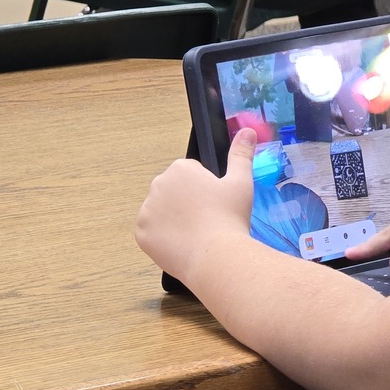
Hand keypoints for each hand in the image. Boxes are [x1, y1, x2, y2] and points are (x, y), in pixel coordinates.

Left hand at [134, 127, 256, 281]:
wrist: (216, 257)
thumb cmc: (230, 217)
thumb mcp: (241, 182)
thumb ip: (241, 155)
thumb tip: (247, 132)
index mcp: (180, 168)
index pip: (190, 175)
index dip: (206, 191)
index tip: (216, 205)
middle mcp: (158, 184)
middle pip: (173, 193)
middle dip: (186, 204)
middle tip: (208, 221)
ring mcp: (146, 210)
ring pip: (161, 213)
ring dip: (174, 220)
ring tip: (196, 235)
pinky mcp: (141, 233)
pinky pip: (151, 233)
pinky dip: (163, 239)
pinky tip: (182, 245)